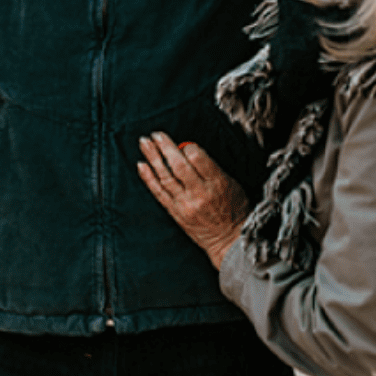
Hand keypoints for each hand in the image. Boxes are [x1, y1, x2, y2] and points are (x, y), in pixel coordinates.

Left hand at [137, 131, 249, 268]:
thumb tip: (189, 150)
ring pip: (165, 177)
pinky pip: (158, 193)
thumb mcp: (232, 185)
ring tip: (144, 143)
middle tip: (156, 134)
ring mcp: (185, 204)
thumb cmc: (234, 209)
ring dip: (152, 158)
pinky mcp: (175, 212)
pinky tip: (141, 165)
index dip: (188, 147)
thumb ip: (212, 168)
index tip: (184, 144)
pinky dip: (148, 178)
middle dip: (165, 147)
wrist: (229, 241)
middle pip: (178, 166)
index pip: (197, 158)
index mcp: (217, 184)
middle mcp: (199, 194)